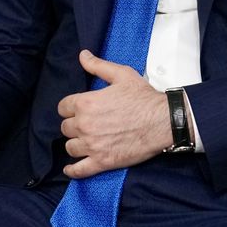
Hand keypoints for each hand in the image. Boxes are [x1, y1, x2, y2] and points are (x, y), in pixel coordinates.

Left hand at [57, 50, 170, 178]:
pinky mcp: (102, 162)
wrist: (163, 121)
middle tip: (86, 125)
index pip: (63, 108)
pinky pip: (79, 170)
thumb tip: (83, 55)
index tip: (78, 110)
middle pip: (65, 128)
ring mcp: (92, 145)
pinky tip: (71, 169)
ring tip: (84, 142)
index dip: (70, 108)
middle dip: (74, 126)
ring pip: (70, 147)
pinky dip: (73, 170)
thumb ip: (97, 66)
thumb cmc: (143, 98)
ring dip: (76, 145)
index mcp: (85, 103)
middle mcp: (84, 125)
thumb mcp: (121, 75)